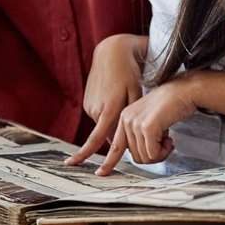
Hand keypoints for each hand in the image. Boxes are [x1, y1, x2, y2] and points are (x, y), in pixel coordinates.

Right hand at [68, 35, 145, 167]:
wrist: (112, 52)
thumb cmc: (131, 72)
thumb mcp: (137, 93)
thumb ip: (133, 118)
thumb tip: (129, 139)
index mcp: (111, 108)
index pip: (99, 140)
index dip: (96, 158)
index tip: (90, 172)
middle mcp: (97, 109)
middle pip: (108, 135)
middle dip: (120, 135)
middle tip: (131, 121)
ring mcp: (90, 106)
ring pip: (104, 126)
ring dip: (114, 122)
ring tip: (123, 100)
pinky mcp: (87, 102)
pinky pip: (100, 117)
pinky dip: (108, 114)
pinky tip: (114, 98)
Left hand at [95, 76, 201, 174]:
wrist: (184, 90)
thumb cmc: (171, 105)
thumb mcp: (150, 120)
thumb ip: (140, 134)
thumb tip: (141, 156)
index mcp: (124, 118)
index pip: (115, 146)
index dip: (108, 163)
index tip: (102, 173)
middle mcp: (126, 120)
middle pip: (135, 157)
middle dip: (153, 156)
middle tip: (165, 146)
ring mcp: (135, 123)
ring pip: (145, 157)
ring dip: (160, 154)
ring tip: (168, 140)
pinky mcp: (147, 127)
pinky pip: (153, 153)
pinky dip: (164, 151)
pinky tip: (171, 140)